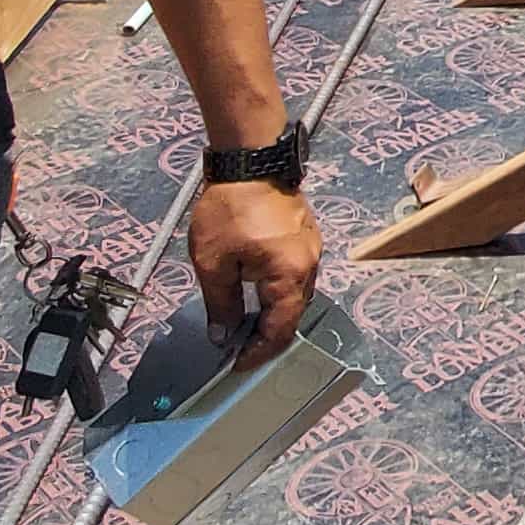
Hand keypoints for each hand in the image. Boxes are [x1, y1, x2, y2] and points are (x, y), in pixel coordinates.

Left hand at [192, 177, 319, 359]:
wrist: (250, 159)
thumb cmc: (230, 208)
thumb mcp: (214, 263)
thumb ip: (221, 304)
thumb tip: (223, 335)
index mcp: (289, 277)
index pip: (281, 331)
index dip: (259, 353)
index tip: (237, 364)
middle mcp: (309, 266)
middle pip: (293, 314)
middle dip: (266, 334)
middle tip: (238, 345)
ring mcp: (310, 249)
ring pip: (295, 294)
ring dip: (272, 311)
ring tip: (243, 319)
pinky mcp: (304, 236)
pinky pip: (295, 273)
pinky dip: (277, 289)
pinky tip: (254, 286)